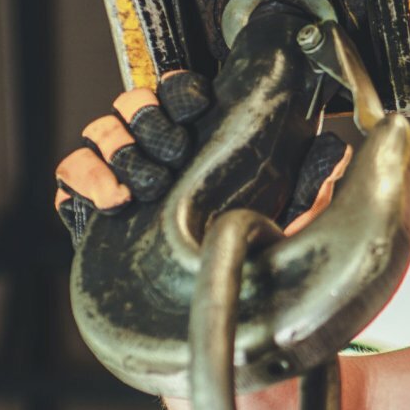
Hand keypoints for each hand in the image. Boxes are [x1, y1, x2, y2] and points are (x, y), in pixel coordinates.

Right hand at [54, 71, 350, 243]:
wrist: (211, 319)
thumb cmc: (248, 259)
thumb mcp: (287, 218)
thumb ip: (308, 183)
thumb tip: (338, 150)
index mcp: (202, 143)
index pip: (179, 92)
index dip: (181, 90)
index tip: (197, 103)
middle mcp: (160, 155)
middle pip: (134, 105)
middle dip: (147, 118)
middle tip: (171, 149)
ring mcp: (124, 181)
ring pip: (100, 133)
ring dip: (117, 148)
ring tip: (141, 184)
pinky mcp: (94, 214)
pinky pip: (71, 178)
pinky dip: (86, 180)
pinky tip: (111, 201)